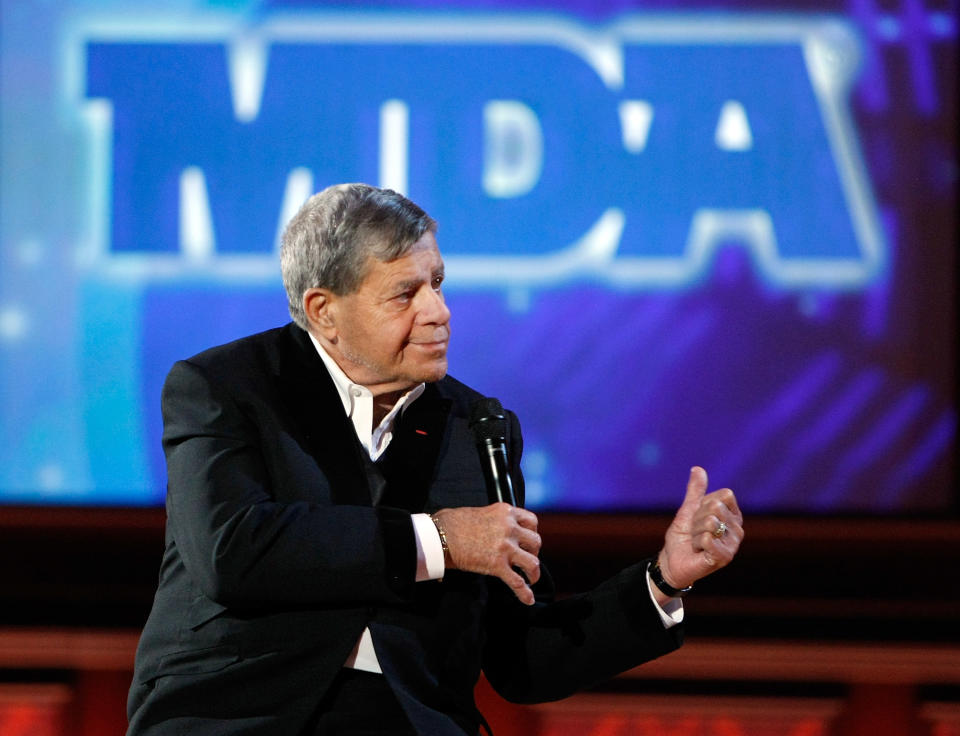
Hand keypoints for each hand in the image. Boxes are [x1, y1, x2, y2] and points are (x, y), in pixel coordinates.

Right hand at [432, 503, 541, 604]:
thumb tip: (495, 529)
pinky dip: (525, 593)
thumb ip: (495, 519)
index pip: (531, 521)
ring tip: (531, 579)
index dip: (532, 533)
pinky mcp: (497, 565)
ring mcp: (505, 547)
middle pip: (536, 542)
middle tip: (525, 559)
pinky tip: (528, 599)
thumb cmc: (452, 523)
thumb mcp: (480, 512)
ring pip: (533, 563)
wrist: (439, 535)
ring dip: (534, 573)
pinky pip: (517, 582)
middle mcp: (509, 528)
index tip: (528, 541)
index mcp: (505, 512)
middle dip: (533, 552)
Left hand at [657, 467, 742, 594]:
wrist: (672, 561)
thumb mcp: (688, 509)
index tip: (699, 516)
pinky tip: (699, 551)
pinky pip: (707, 538)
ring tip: (697, 542)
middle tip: (696, 531)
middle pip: (715, 507)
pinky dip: (696, 543)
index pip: (722, 495)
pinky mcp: (725, 557)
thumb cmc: (683, 536)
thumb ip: (695, 490)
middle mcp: (737, 528)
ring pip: (710, 522)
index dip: (704, 503)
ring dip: (695, 532)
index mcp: (732, 514)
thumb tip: (698, 468)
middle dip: (697, 518)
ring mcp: (733, 544)